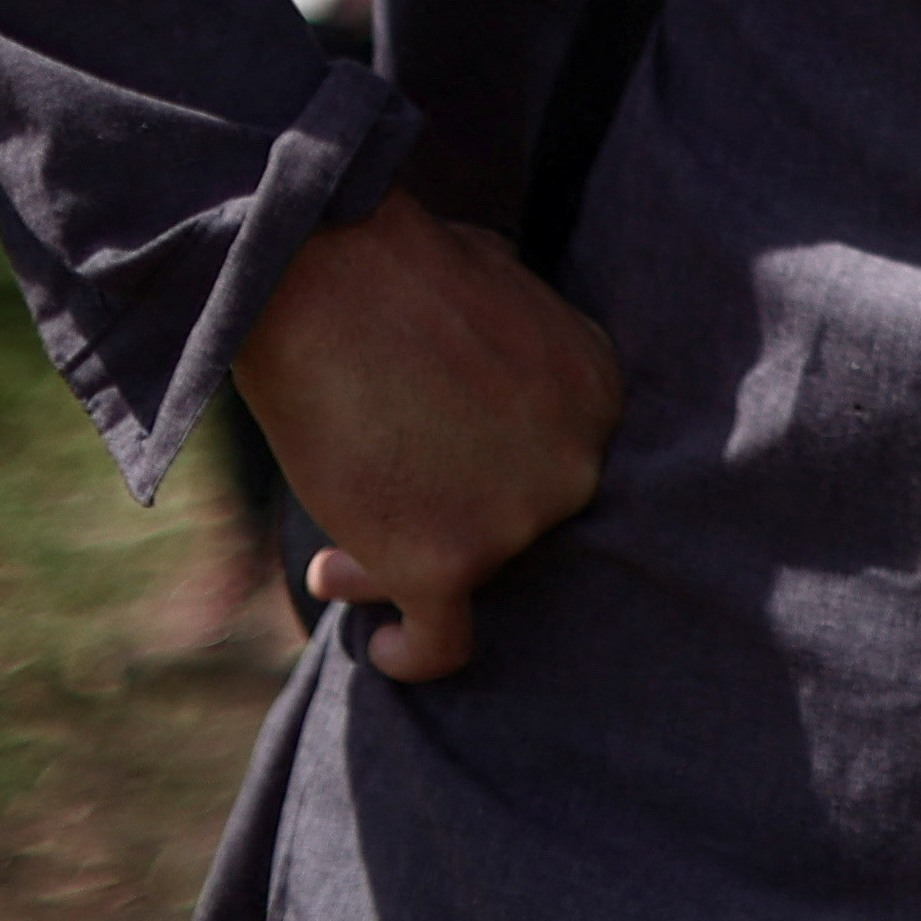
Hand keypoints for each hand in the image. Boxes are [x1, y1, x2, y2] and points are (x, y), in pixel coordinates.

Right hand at [231, 193, 622, 679]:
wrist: (321, 275)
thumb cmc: (393, 266)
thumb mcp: (499, 293)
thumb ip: (515, 356)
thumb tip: (480, 399)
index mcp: (598, 393)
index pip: (552, 463)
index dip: (491, 475)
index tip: (439, 477)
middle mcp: (577, 462)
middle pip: (514, 521)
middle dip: (447, 520)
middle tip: (383, 517)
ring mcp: (519, 517)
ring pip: (466, 576)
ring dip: (397, 569)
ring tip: (334, 567)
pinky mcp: (446, 562)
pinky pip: (440, 643)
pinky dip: (411, 654)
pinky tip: (381, 646)